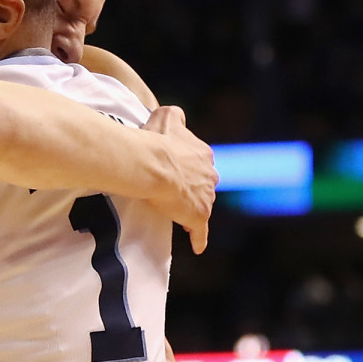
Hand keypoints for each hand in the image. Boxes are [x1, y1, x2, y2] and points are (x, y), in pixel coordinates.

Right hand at [143, 105, 216, 253]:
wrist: (152, 166)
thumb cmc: (155, 142)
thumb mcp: (165, 116)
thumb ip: (175, 115)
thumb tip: (178, 114)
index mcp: (203, 154)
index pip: (200, 163)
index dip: (188, 168)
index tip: (177, 171)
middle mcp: (210, 175)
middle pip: (204, 184)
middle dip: (194, 188)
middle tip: (175, 192)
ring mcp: (206, 197)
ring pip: (202, 205)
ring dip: (192, 209)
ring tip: (177, 213)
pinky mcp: (199, 216)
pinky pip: (200, 231)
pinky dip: (199, 238)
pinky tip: (198, 246)